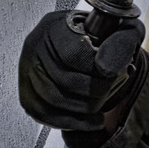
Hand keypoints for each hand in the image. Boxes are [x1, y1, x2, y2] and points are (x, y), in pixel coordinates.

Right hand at [18, 10, 144, 130]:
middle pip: (63, 80)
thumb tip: (105, 68)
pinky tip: (88, 121)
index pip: (73, 54)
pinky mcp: (26, 89)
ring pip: (51, 100)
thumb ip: (121, 43)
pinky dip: (69, 122)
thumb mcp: (123, 29)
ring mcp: (27, 67)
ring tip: (101, 109)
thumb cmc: (107, 36)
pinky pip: (41, 113)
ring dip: (83, 111)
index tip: (115, 75)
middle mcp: (36, 44)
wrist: (94, 42)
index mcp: (58, 25)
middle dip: (94, 93)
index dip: (98, 71)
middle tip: (110, 91)